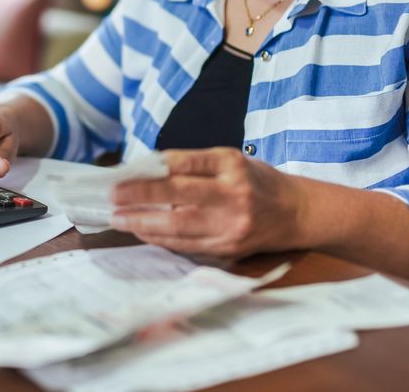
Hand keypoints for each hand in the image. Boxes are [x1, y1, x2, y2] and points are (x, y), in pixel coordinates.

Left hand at [109, 148, 304, 257]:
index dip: (152, 169)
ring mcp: (231, 225)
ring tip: (119, 218)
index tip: (124, 173)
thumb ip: (192, 165)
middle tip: (113, 197)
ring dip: (144, 223)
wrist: (295, 213)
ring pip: (179, 227)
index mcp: (232, 165)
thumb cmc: (256, 181)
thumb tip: (146, 171)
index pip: (185, 164)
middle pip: (179, 197)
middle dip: (141, 197)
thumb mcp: (230, 160)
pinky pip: (186, 245)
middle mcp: (233, 195)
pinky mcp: (228, 248)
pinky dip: (160, 238)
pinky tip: (142, 231)